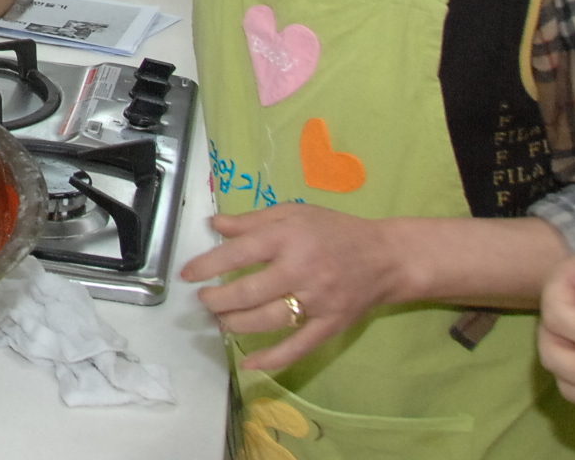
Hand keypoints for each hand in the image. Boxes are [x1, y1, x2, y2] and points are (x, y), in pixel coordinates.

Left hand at [179, 205, 408, 370]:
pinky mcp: (331, 325)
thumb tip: (214, 224)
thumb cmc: (335, 230)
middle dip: (217, 300)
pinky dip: (272, 358)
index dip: (208, 265)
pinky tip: (249, 363)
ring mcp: (317, 301)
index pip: (239, 253)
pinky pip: (298, 346)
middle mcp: (301, 270)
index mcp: (289, 238)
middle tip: (203, 301)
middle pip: (249, 292)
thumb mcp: (294, 212)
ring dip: (236, 324)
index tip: (187, 274)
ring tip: (220, 320)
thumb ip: (252, 220)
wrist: (386, 257)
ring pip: (268, 320)